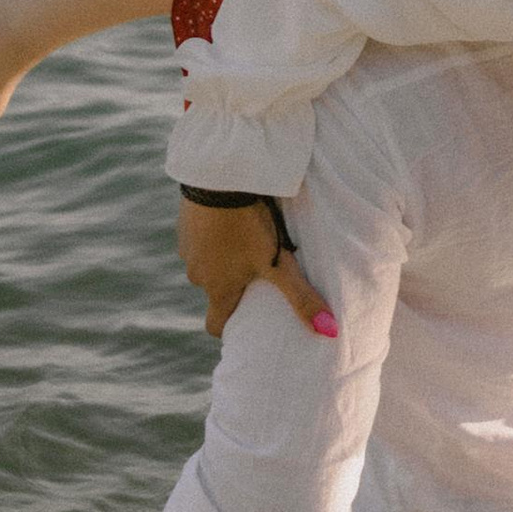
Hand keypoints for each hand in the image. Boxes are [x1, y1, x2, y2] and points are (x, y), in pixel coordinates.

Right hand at [177, 194, 337, 343]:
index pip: (215, 325)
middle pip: (215, 290)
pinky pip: (198, 239)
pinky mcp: (184, 225)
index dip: (230, 326)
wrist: (219, 180)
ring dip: (221, 258)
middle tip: (256, 270)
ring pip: (205, 264)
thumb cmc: (249, 225)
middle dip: (232, 285)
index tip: (244, 322)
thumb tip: (329, 331)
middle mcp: (197, 274)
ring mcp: (187, 250)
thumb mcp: (279, 263)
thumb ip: (301, 297)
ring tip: (244, 239)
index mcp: (218, 288)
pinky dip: (212, 235)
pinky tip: (229, 219)